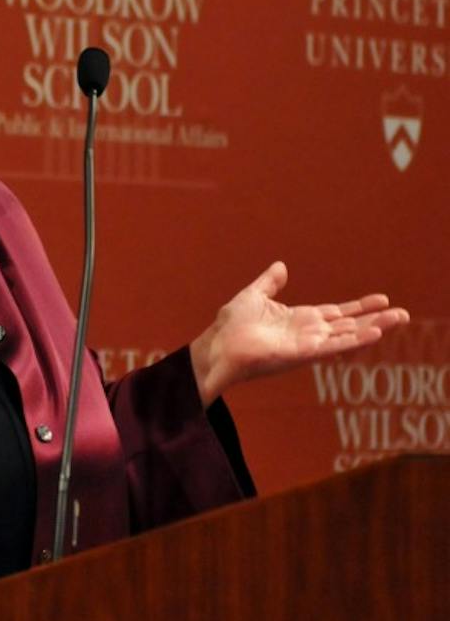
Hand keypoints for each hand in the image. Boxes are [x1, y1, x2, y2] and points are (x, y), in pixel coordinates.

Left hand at [189, 261, 409, 406]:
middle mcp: (308, 333)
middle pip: (349, 325)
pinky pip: (332, 346)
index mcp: (300, 320)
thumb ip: (270, 283)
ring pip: (347, 336)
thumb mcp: (253, 295)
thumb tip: (281, 266)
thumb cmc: (231, 326)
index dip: (359, 307)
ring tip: (397, 321)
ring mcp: (307, 345)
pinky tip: (374, 334)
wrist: (217, 346)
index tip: (381, 300)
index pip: (337, 313)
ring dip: (373, 329)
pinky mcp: (302, 354)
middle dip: (376, 319)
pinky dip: (354, 340)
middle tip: (403, 314)